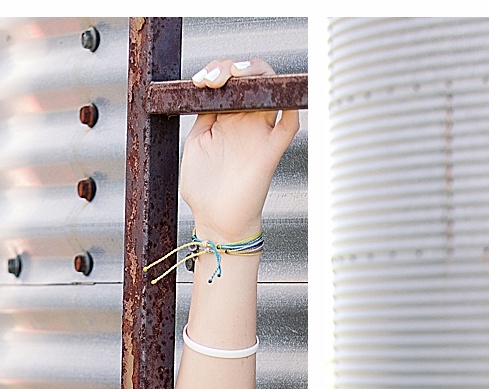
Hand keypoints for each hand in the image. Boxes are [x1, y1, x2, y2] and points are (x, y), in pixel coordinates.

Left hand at [180, 58, 299, 242]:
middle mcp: (245, 123)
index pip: (231, 82)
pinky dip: (291, 105)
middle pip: (252, 79)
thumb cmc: (204, 190)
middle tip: (213, 79)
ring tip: (234, 75)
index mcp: (227, 120)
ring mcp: (259, 135)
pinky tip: (277, 92)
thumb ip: (203, 117)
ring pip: (272, 91)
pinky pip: (289, 124)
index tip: (199, 82)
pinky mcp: (270, 152)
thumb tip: (204, 91)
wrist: (215, 221)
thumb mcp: (196, 143)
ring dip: (257, 73)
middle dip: (231, 67)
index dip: (217, 70)